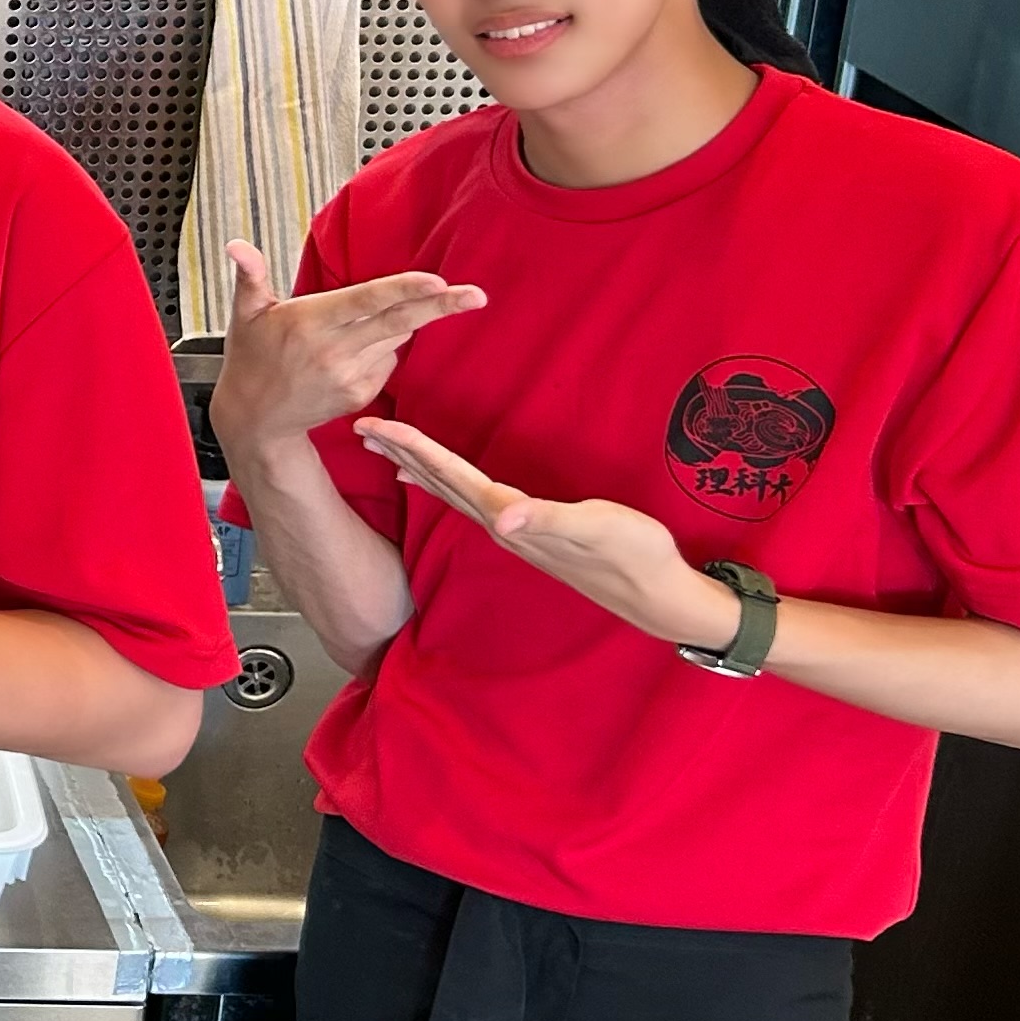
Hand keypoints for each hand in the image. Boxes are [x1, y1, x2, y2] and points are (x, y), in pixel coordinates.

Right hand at [207, 243, 485, 446]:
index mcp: (309, 322)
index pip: (366, 300)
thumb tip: (236, 245)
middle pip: (398, 323)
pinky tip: (350, 353)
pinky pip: (387, 361)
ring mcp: (349, 377)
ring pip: (394, 339)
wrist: (255, 418)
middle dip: (440, 307)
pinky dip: (381, 350)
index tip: (437, 280)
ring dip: (392, 325)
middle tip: (477, 295)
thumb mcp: (245, 314)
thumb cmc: (251, 358)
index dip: (404, 290)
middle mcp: (333, 351)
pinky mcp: (360, 394)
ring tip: (352, 330)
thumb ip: (249, 276)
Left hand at [353, 419, 741, 651]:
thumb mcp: (597, 529)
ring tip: (385, 450)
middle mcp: (502, 526)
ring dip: (417, 468)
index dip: (412, 448)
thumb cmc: (635, 556)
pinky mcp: (529, 533)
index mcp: (510, 519)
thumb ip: (548, 521)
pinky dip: (448, 485)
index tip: (376, 425)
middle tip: (360, 427)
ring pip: (450, 493)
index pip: (449, 476)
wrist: (659, 596)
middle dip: (399, 454)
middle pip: (437, 484)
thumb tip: (501, 518)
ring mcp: (514, 532)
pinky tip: (443, 483)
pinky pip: (473, 502)